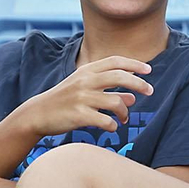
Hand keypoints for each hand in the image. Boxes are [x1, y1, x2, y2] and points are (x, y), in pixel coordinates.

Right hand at [21, 54, 150, 135]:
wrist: (38, 114)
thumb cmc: (65, 100)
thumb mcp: (84, 89)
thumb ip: (108, 90)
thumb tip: (134, 98)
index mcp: (86, 70)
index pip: (115, 61)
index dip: (134, 64)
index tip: (149, 70)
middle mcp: (85, 81)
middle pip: (120, 77)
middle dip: (139, 83)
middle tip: (150, 91)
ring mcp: (81, 98)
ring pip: (116, 102)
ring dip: (124, 112)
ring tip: (123, 118)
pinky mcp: (79, 115)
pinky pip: (106, 120)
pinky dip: (113, 124)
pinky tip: (112, 126)